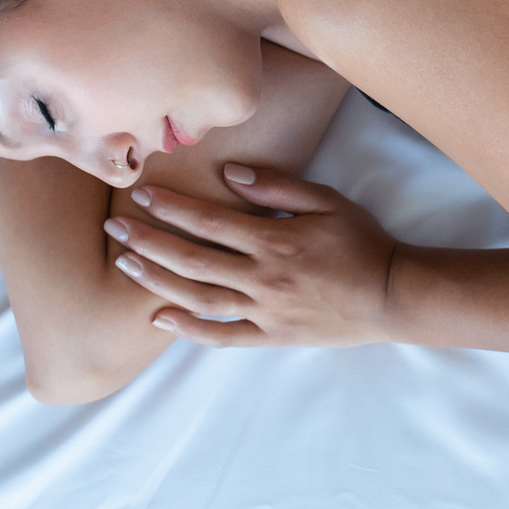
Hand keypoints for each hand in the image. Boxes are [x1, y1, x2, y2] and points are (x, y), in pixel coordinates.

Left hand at [99, 164, 395, 348]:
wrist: (392, 294)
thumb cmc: (362, 241)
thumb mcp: (327, 200)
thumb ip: (277, 186)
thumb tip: (230, 172)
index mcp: (275, 241)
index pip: (210, 221)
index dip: (172, 208)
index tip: (142, 195)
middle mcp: (264, 278)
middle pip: (192, 259)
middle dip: (150, 242)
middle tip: (116, 228)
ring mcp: (266, 311)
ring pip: (199, 298)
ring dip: (158, 282)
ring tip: (127, 265)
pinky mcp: (271, 335)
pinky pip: (223, 336)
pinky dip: (189, 329)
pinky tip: (160, 317)